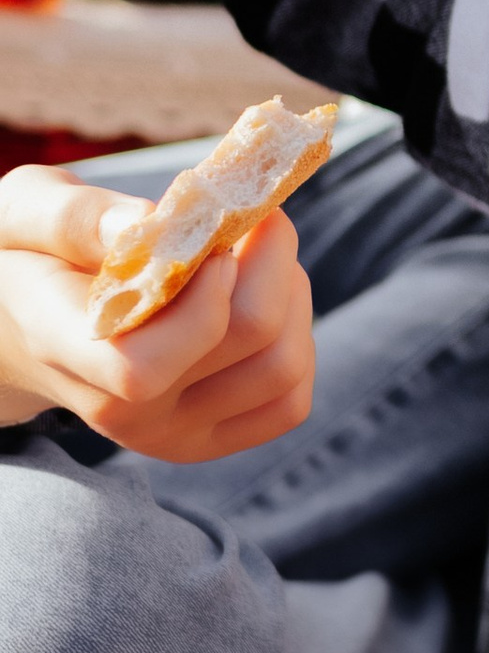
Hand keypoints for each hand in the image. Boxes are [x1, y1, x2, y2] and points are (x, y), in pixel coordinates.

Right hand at [0, 172, 314, 458]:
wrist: (22, 328)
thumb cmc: (27, 256)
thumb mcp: (23, 213)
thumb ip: (75, 217)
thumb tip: (151, 223)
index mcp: (64, 352)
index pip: (145, 365)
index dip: (204, 293)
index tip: (212, 228)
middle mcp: (122, 413)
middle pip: (247, 338)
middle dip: (269, 254)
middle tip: (248, 212)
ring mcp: (171, 435)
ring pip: (284, 365)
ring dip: (290, 290)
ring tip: (249, 253)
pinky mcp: (210, 439)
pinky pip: (289, 398)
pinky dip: (296, 334)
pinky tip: (259, 296)